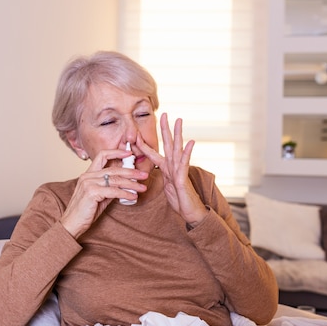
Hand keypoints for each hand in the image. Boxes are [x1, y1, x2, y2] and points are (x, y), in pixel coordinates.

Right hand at [60, 149, 147, 237]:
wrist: (72, 224)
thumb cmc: (85, 211)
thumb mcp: (99, 196)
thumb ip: (109, 188)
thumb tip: (125, 185)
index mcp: (88, 174)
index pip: (102, 156)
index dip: (116, 152)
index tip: (129, 153)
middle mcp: (87, 176)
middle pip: (113, 169)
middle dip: (131, 171)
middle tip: (144, 174)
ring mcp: (89, 183)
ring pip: (116, 179)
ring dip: (132, 183)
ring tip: (142, 187)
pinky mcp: (91, 192)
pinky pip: (113, 191)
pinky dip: (125, 193)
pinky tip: (133, 196)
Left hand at [137, 113, 208, 227]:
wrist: (190, 212)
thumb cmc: (180, 200)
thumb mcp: (166, 186)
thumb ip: (162, 175)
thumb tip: (156, 169)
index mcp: (166, 168)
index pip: (153, 153)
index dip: (144, 144)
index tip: (136, 133)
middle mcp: (173, 166)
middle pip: (168, 144)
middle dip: (165, 129)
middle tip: (164, 113)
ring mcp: (179, 171)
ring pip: (177, 149)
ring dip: (178, 134)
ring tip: (179, 120)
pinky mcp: (183, 178)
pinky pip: (185, 164)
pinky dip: (187, 152)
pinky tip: (191, 142)